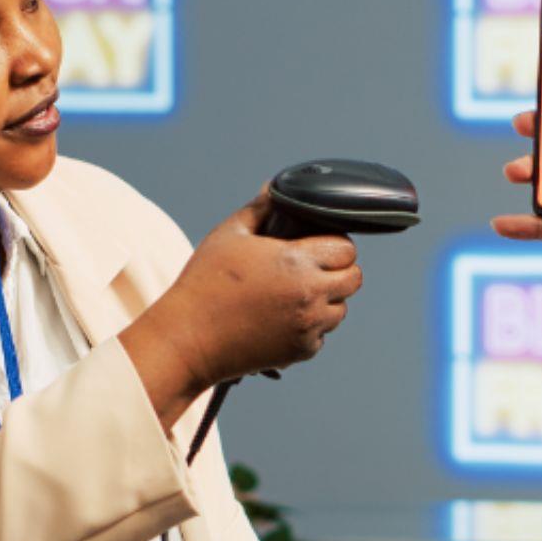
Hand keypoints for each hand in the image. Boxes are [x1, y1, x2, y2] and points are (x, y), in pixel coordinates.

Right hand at [121, 190, 361, 427]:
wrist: (188, 338)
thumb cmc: (204, 283)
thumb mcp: (229, 235)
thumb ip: (260, 209)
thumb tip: (274, 189)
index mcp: (297, 261)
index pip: (347, 249)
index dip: (335, 244)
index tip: (317, 245)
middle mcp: (310, 295)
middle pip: (353, 279)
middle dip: (337, 270)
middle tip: (312, 268)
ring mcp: (307, 326)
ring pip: (341, 310)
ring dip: (327, 300)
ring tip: (295, 293)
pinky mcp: (300, 351)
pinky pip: (321, 336)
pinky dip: (309, 328)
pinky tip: (282, 317)